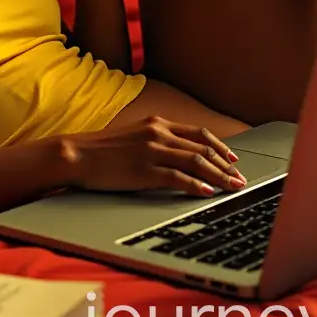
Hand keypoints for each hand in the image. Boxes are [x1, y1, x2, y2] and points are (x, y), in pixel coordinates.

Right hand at [59, 116, 245, 196]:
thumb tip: (178, 156)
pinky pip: (178, 178)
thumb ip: (156, 142)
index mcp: (157, 124)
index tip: (233, 159)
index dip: (220, 147)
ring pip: (196, 162)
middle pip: (203, 149)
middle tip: (240, 178)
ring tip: (232, 187)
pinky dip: (197, 185)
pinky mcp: (145, 170)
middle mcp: (159, 133)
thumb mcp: (134, 137)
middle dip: (225, 165)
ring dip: (219, 176)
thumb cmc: (102, 151)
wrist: (76, 154)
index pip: (198, 134)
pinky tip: (208, 192)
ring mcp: (152, 151)